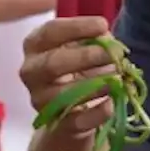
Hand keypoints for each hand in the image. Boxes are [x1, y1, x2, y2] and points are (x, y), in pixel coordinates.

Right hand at [19, 16, 116, 150]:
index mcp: (35, 46)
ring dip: (94, 84)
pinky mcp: (55, 125)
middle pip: (51, 64)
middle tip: (114, 54)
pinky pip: (76, 121)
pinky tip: (111, 103)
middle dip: (85, 57)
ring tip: (118, 77)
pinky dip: (96, 112)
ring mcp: (40, 101)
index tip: (103, 25)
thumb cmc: (77, 69)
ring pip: (63, 94)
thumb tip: (110, 43)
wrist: (69, 112)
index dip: (77, 27)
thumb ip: (94, 41)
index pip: (49, 32)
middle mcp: (31, 72)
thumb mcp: (82, 49)